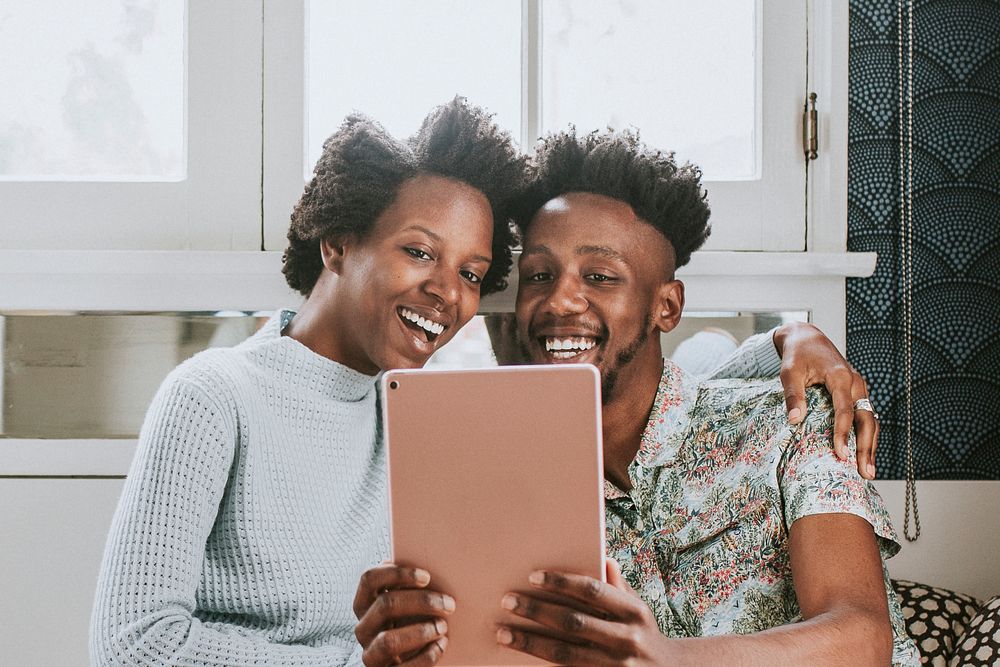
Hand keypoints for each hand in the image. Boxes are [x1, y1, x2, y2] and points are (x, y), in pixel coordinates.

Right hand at [353, 562, 454, 665]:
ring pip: (388, 640)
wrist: (411, 660)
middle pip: (385, 605)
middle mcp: (363, 628)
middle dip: (421, 601)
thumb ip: (411, 585)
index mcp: (365, 604)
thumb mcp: (408, 603)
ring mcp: (371, 654)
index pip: (369, 579)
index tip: (427, 576)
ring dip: (420, 631)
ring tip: (442, 627)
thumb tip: (435, 561)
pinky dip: (426, 656)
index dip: (396, 574)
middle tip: (449, 603)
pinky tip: (441, 646)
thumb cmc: (414, 622)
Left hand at [496, 560, 670, 665]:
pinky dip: (542, 663)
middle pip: (572, 622)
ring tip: (503, 632)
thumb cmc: (646, 635)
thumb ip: (618, 586)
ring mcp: (615, 665)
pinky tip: (522, 655)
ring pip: (564, 652)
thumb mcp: (639, 608)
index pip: (592, 591)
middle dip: (536, 610)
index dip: (562, 582)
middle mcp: (625, 638)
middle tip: (507, 600)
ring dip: (530, 641)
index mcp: (633, 611)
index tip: (533, 576)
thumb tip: (604, 558)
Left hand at [773, 322, 878, 479]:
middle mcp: (855, 382)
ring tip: (868, 471)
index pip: (845, 410)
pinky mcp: (857, 391)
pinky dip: (866, 434)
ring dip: (870, 445)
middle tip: (865, 472)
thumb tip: (794, 420)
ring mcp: (859, 387)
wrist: (807, 338)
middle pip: (866, 418)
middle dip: (867, 447)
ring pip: (871, 419)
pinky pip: (866, 415)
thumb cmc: (796, 355)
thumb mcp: (788, 372)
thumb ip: (793, 395)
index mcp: (840, 376)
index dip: (843, 433)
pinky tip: (863, 453)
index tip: (840, 454)